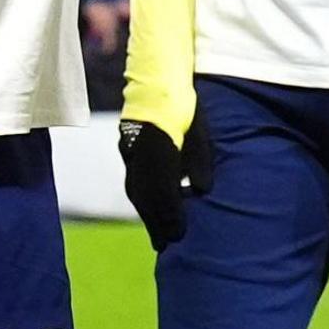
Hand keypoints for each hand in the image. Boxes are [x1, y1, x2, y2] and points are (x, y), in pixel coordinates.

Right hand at [117, 116, 209, 249]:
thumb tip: (201, 190)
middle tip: (166, 246)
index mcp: (161, 148)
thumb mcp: (199, 132)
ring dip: (146, 216)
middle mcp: (141, 154)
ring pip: (136, 192)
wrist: (157, 82)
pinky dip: (140, 202)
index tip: (178, 236)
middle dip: (156, 223)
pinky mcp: (127, 151)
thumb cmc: (185, 108)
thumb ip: (200, 161)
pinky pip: (132, 183)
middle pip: (146, 197)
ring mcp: (131, 152)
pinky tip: (147, 212)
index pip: (164, 190)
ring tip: (156, 235)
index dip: (170, 216)